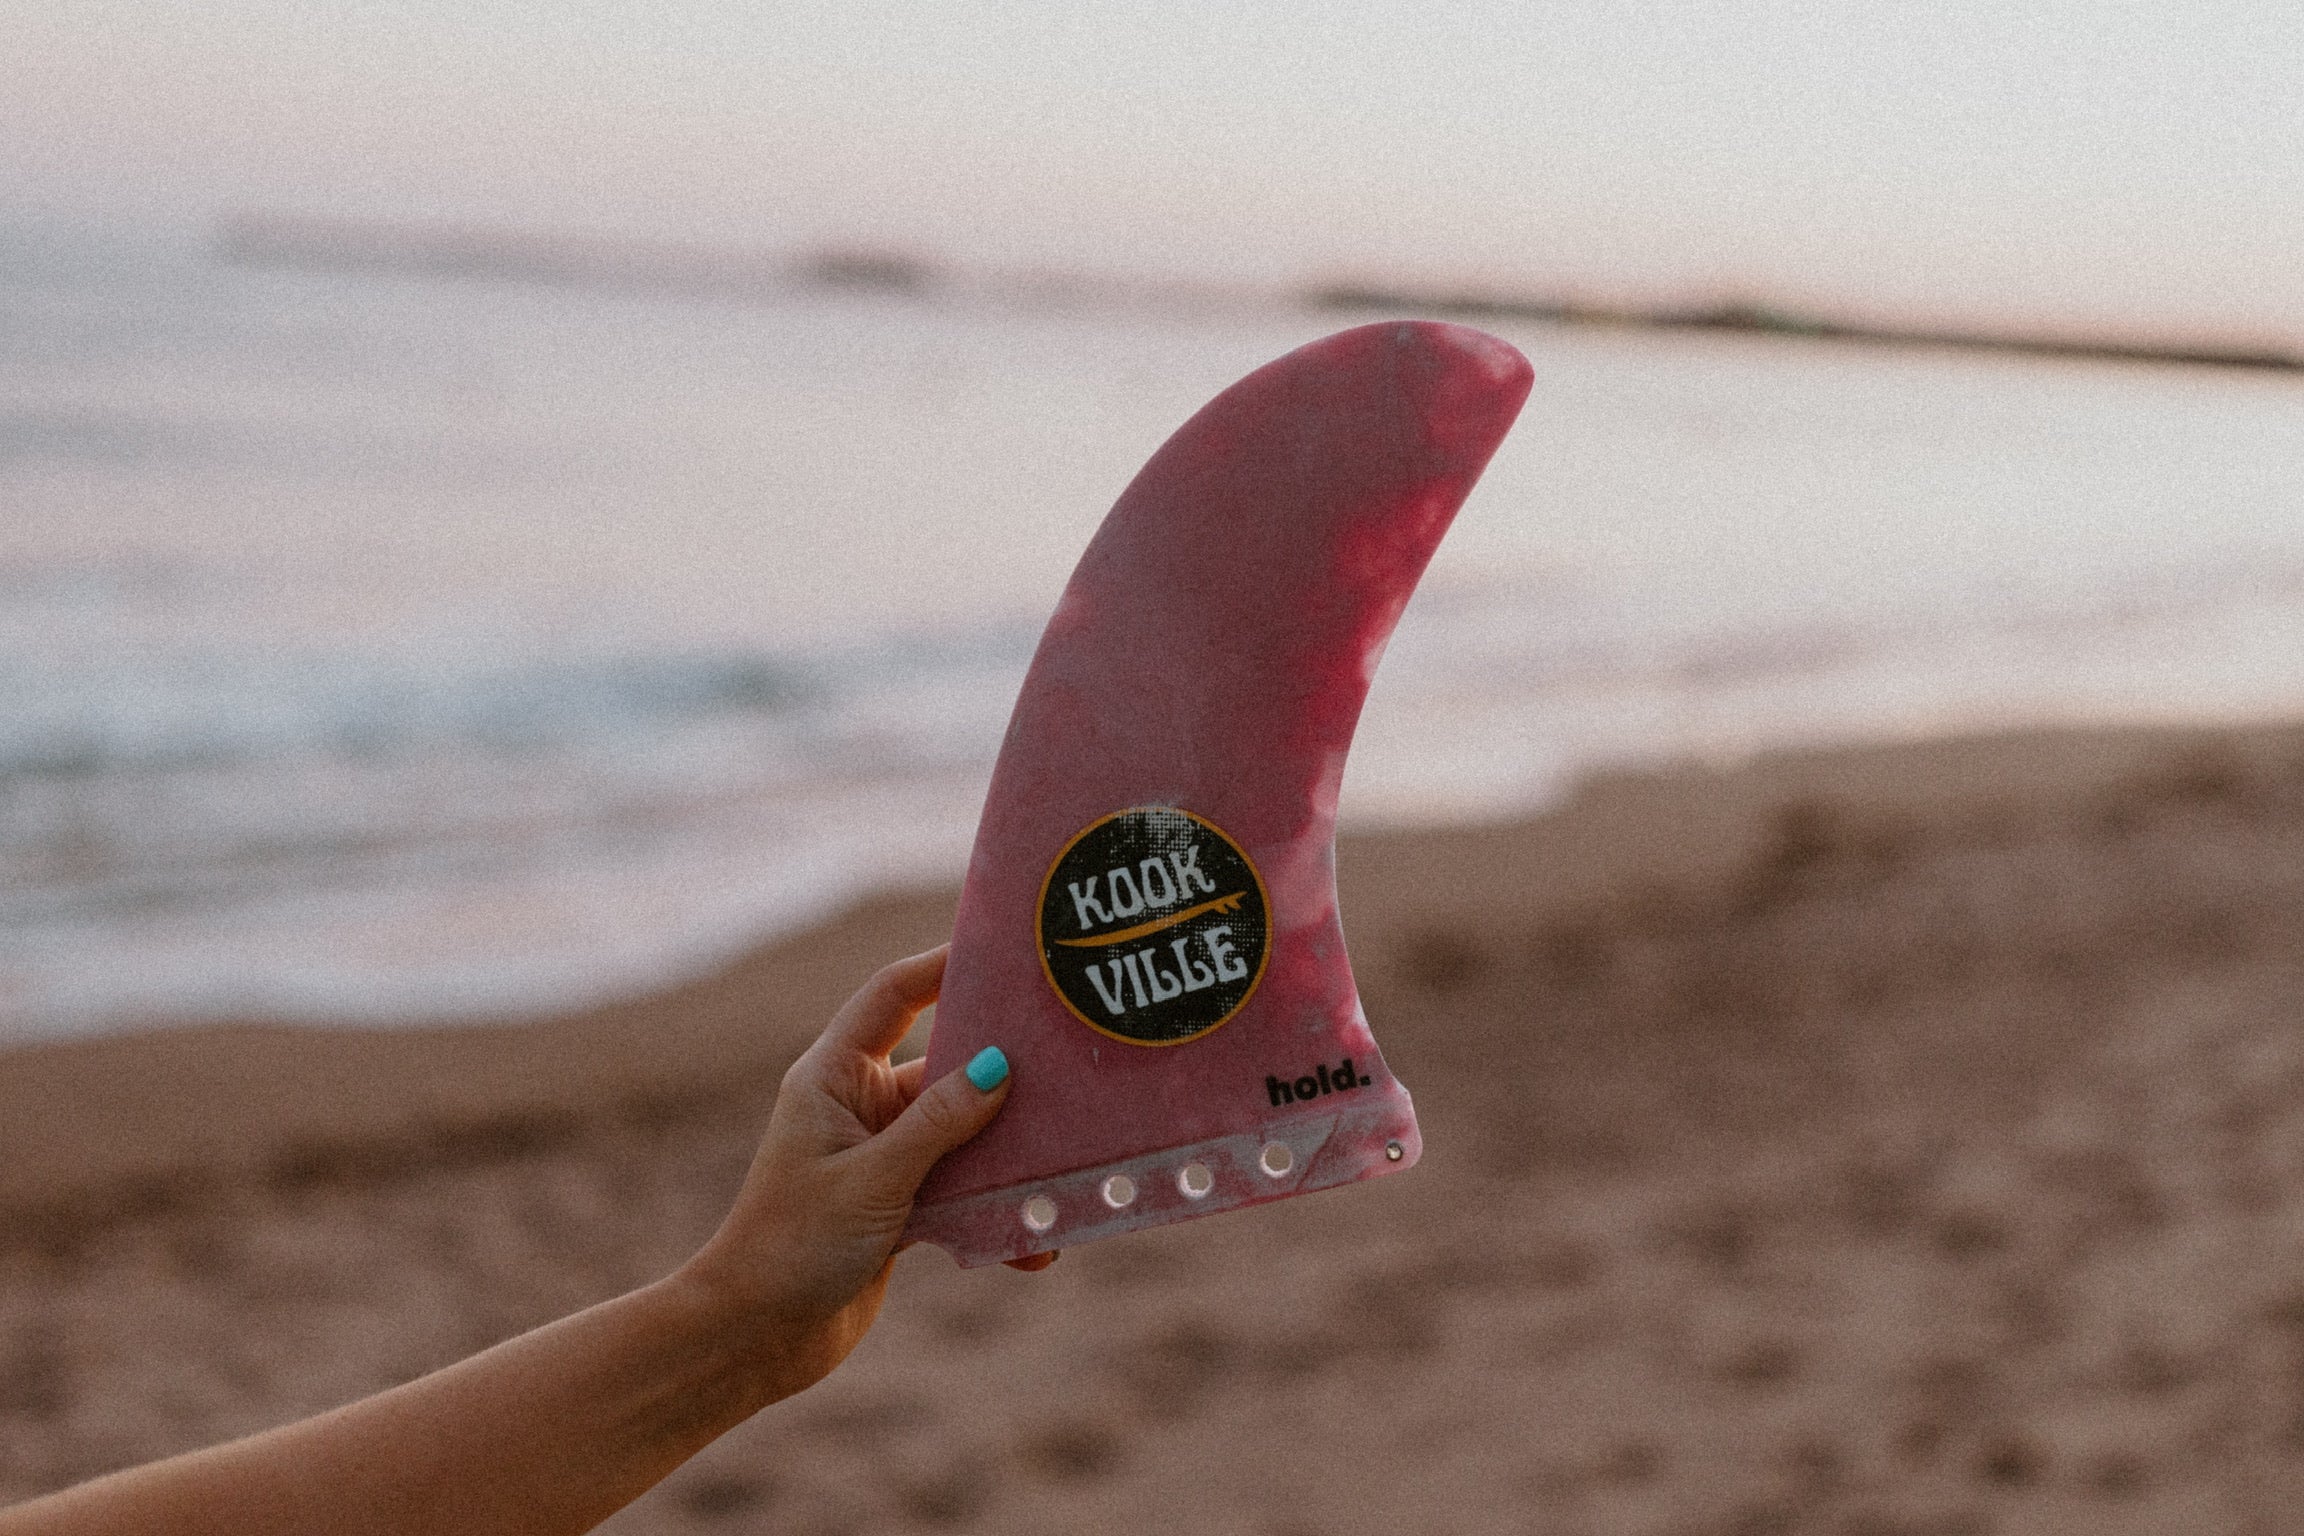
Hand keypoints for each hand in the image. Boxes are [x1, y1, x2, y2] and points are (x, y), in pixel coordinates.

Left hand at [679, 946, 1049, 1403]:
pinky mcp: (901, 1206)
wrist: (754, 1338)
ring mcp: (884, 1157)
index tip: (1005, 953)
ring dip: (1010, 1154)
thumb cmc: (793, 1246)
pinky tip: (1032, 1246)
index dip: (945, 965)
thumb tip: (998, 1067)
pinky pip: (964, 1191)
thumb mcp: (873, 1179)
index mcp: (835, 1076)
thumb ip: (938, 1122)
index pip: (895, 994)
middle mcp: (861, 1106)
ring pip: (965, 1134)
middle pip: (947, 1065)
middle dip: (1004, 1070)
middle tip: (1070, 1060)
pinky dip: (997, 1212)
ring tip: (1066, 1166)